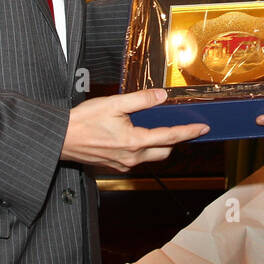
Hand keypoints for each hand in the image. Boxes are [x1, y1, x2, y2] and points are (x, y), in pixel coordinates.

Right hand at [62, 89, 207, 172]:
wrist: (60, 138)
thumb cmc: (83, 121)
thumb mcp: (114, 103)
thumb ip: (140, 100)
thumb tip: (160, 96)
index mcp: (134, 142)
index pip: (170, 137)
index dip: (189, 132)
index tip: (203, 128)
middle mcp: (131, 158)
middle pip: (164, 151)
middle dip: (175, 140)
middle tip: (182, 127)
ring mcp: (123, 164)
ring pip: (150, 156)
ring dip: (157, 144)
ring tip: (154, 127)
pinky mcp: (114, 166)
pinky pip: (136, 159)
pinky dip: (141, 148)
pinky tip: (133, 136)